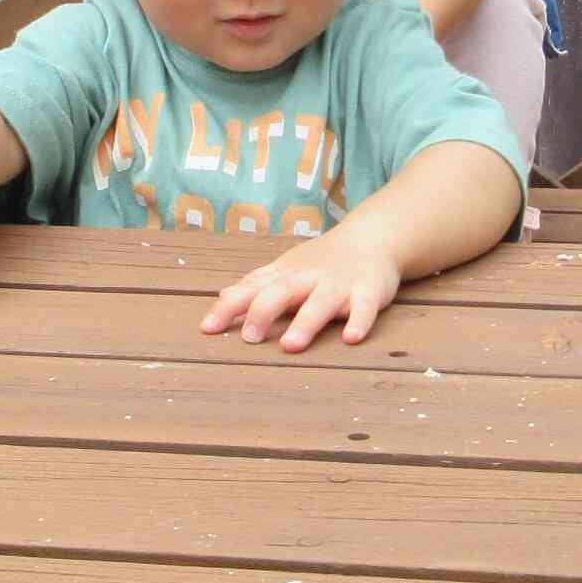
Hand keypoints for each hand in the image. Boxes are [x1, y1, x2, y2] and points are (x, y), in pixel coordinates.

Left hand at [202, 227, 403, 352]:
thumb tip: (221, 296)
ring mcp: (339, 285)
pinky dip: (359, 322)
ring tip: (291, 346)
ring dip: (305, 323)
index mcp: (286, 273)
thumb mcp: (287, 267)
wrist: (373, 236)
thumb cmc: (323, 259)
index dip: (229, 307)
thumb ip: (257, 283)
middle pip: (282, 291)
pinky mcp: (368, 292)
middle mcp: (309, 278)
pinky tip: (350, 339)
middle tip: (249, 338)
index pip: (252, 288)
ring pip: (320, 303)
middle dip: (263, 312)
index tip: (208, 328)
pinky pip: (365, 308)